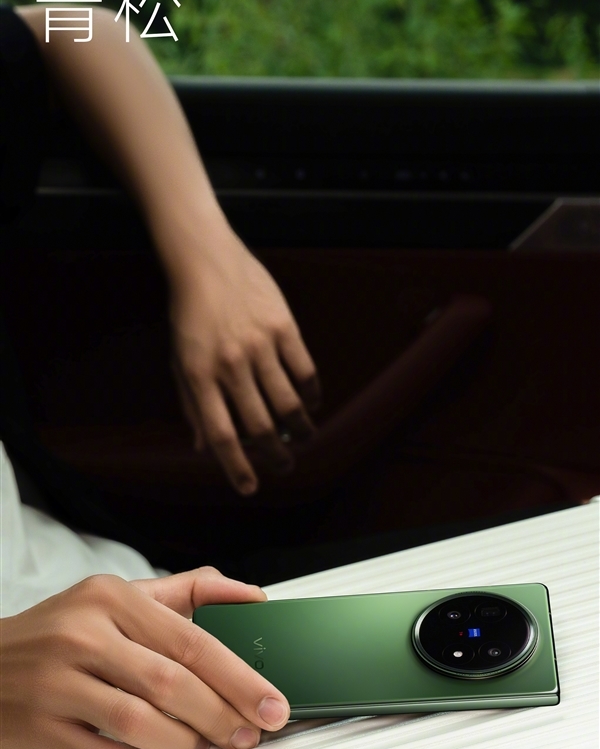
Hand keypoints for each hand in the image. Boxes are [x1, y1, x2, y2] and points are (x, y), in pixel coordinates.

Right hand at [0, 567, 289, 748]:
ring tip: (199, 745)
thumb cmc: (64, 631)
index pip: (191, 640)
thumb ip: (189, 592)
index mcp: (111, 598)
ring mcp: (57, 684)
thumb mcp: (119, 596)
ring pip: (142, 724)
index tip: (272, 703)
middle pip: (173, 684)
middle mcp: (83, 635)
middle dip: (223, 716)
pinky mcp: (39, 731)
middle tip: (250, 733)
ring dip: (184, 744)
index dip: (240, 677)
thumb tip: (253, 598)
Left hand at [170, 231, 320, 493]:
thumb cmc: (189, 314)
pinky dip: (311, 393)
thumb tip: (202, 446)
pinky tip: (311, 402)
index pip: (221, 435)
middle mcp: (230, 365)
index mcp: (199, 376)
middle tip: (285, 467)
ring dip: (301, 430)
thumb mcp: (179, 360)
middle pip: (261, 426)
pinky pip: (305, 370)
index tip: (250, 488)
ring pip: (289, 403)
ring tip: (304, 438)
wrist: (206, 260)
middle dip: (276, 456)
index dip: (237, 467)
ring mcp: (260, 345)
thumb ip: (191, 405)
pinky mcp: (284, 326)